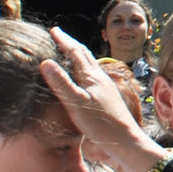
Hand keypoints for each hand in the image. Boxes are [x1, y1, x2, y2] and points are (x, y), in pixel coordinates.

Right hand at [40, 28, 162, 171]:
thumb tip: (45, 62)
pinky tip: (85, 79)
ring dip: (78, 55)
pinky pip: (93, 76)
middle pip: (84, 55)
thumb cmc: (102, 125)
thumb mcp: (77, 104)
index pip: (75, 52)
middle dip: (71, 44)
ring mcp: (106, 87)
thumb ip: (61, 84)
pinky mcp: (108, 97)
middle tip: (59, 35)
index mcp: (91, 77)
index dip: (63, 40)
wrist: (127, 142)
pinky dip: (84, 70)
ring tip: (70, 52)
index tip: (53, 30)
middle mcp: (100, 78)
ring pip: (90, 65)